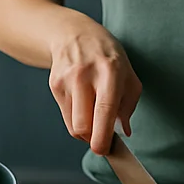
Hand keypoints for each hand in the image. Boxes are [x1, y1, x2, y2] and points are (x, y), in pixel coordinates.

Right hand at [48, 22, 141, 155]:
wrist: (74, 33)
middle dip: (93, 139)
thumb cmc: (106, 55)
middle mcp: (85, 75)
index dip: (103, 136)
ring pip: (73, 125)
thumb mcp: (128, 73)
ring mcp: (66, 80)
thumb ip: (129, 104)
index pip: (104, 110)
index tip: (104, 150)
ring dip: (85, 132)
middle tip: (103, 139)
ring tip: (95, 121)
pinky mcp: (54, 85)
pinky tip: (84, 106)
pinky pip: (66, 117)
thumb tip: (124, 131)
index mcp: (109, 71)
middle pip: (82, 125)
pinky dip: (77, 120)